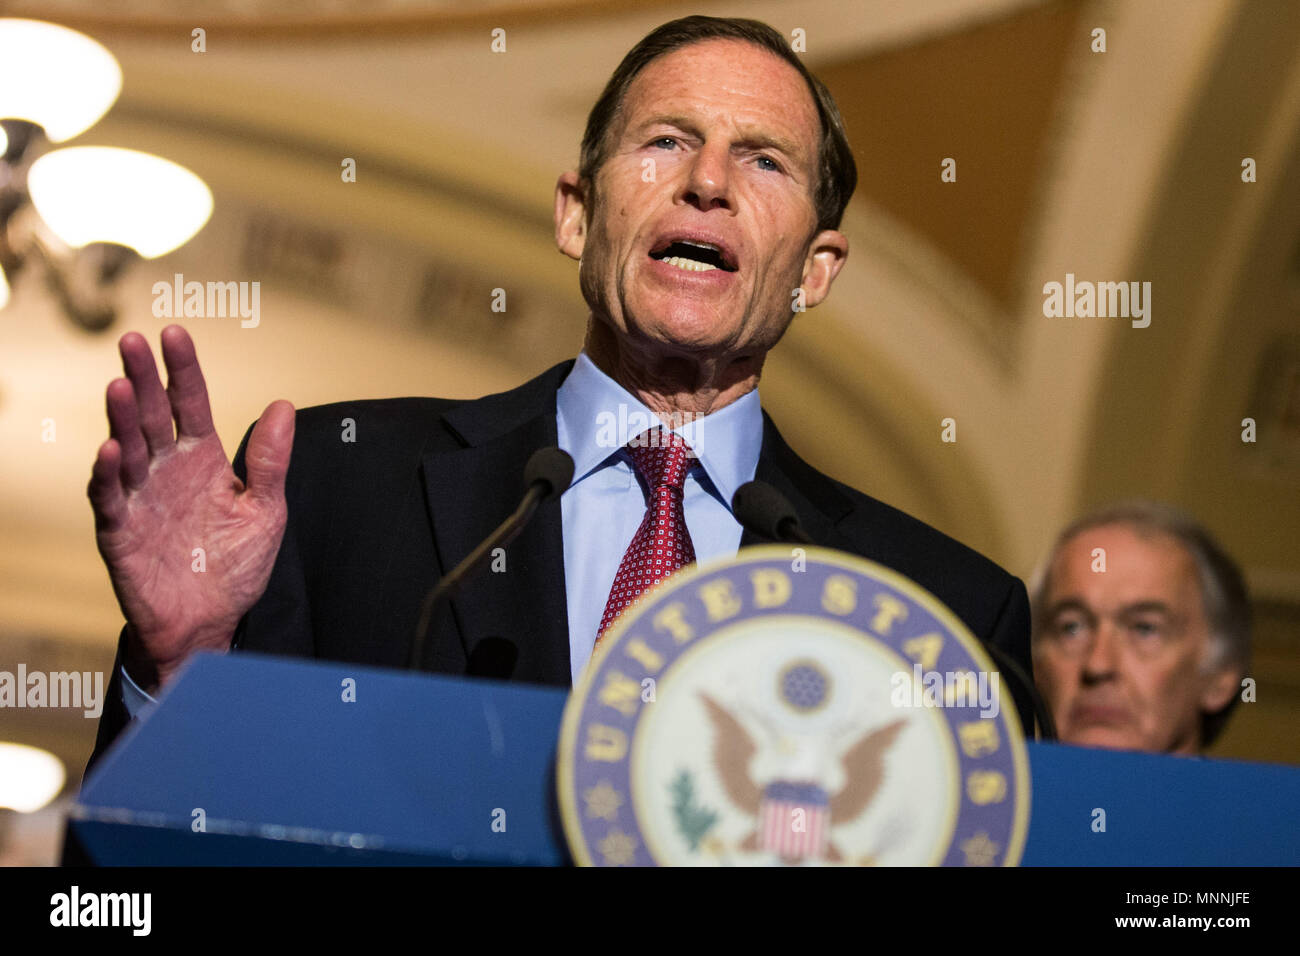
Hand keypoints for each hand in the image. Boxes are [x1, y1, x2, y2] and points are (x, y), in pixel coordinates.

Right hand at [87, 325, 294, 691]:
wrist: (211, 623)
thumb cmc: (235, 567)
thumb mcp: (266, 511)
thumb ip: (270, 462)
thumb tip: (283, 406)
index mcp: (202, 459)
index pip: (191, 404)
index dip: (183, 370)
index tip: (174, 333)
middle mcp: (166, 471)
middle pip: (153, 416)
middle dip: (144, 378)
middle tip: (133, 341)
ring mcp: (140, 498)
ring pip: (127, 449)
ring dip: (122, 419)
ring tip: (121, 386)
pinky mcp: (121, 532)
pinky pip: (110, 499)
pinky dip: (107, 476)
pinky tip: (110, 451)